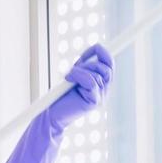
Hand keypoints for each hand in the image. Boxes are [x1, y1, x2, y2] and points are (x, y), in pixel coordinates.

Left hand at [0, 43, 113, 162]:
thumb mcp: (75, 76)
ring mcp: (100, 97)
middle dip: (90, 61)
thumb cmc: (60, 97)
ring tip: (68, 77)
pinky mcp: (93, 102)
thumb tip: (96, 48)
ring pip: (97, 72)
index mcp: (101, 83)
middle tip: (74, 66)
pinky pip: (90, 80)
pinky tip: (68, 79)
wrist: (51, 116)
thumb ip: (87, 64)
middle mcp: (104, 90)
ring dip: (80, 70)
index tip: (93, 46)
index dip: (103, 52)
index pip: (110, 62)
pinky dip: (78, 75)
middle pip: (107, 65)